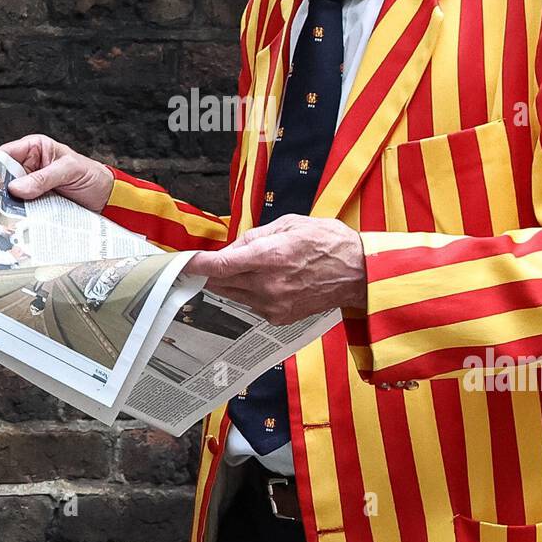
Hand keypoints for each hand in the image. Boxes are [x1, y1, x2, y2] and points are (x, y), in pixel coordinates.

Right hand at [0, 134, 113, 212]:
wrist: (107, 198)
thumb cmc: (91, 176)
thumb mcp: (70, 170)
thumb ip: (44, 177)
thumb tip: (17, 188)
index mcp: (34, 148)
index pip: (4, 154)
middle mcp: (29, 166)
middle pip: (2, 177)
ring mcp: (30, 187)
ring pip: (9, 195)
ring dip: (6, 205)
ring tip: (0, 215)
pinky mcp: (35, 204)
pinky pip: (21, 209)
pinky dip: (17, 215)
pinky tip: (13, 222)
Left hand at [184, 215, 366, 324]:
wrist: (358, 273)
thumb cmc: (327, 242)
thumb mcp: (289, 224)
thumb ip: (254, 237)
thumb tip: (231, 250)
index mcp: (270, 256)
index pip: (221, 265)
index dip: (197, 264)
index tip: (183, 262)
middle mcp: (268, 284)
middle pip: (221, 281)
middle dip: (210, 271)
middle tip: (202, 262)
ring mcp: (273, 304)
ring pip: (233, 294)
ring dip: (227, 281)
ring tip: (235, 268)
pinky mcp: (280, 317)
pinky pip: (250, 304)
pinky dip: (246, 292)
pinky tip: (257, 281)